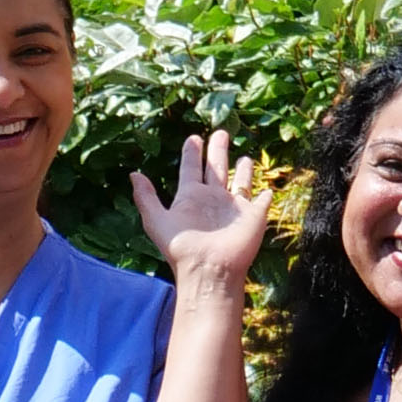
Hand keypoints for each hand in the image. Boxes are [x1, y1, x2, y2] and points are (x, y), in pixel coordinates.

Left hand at [131, 129, 273, 286]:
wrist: (209, 269)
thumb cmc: (182, 247)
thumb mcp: (156, 220)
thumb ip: (146, 197)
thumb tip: (133, 174)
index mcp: (191, 196)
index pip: (191, 168)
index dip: (191, 153)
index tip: (193, 138)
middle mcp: (213, 199)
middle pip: (216, 168)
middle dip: (218, 150)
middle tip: (220, 132)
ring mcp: (234, 207)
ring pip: (240, 182)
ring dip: (243, 171)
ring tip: (245, 158)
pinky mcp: (254, 217)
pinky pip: (261, 202)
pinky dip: (265, 196)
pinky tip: (267, 189)